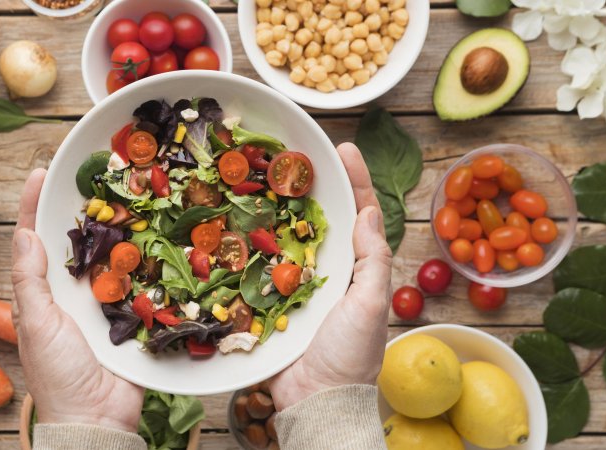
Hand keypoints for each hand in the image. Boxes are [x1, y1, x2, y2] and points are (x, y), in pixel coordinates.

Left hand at [11, 169, 143, 431]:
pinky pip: (139, 279)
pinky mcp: (132, 313)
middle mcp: (73, 291)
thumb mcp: (35, 324)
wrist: (97, 417)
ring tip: (128, 192)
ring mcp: (105, 301)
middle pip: (76, 240)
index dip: (33, 206)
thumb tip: (24, 234)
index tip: (40, 174)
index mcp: (43, 292)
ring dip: (119, 227)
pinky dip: (147, 257)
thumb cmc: (57, 374)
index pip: (34, 240)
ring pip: (110, 255)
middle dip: (82, 207)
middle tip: (95, 174)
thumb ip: (30, 280)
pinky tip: (156, 233)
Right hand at [270, 143, 392, 410]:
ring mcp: (294, 284)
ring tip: (261, 175)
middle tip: (292, 152)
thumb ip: (371, 261)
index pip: (359, 214)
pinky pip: (257, 265)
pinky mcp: (268, 299)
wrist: (314, 400)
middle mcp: (326, 270)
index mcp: (356, 268)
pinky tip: (234, 220)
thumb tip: (368, 214)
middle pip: (319, 217)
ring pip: (284, 235)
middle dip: (309, 184)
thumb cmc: (350, 355)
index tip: (344, 148)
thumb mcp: (369, 305)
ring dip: (274, 207)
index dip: (354, 180)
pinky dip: (247, 242)